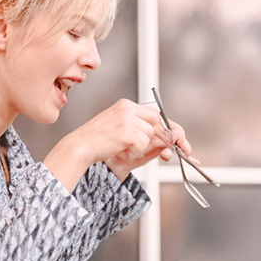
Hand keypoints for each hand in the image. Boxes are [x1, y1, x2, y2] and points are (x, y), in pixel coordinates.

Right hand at [42, 99, 190, 189]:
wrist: (80, 148)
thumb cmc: (99, 145)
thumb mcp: (125, 137)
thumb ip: (147, 137)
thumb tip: (169, 142)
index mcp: (126, 106)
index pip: (156, 114)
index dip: (170, 129)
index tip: (181, 142)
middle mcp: (128, 108)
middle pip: (159, 123)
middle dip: (168, 139)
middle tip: (167, 154)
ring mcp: (127, 117)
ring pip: (150, 135)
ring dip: (140, 148)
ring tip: (121, 149)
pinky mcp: (127, 129)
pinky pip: (142, 145)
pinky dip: (134, 152)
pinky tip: (119, 150)